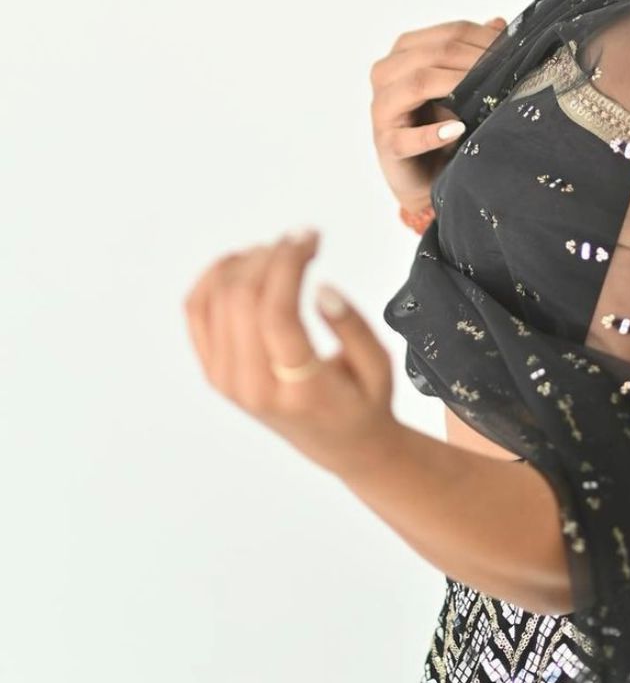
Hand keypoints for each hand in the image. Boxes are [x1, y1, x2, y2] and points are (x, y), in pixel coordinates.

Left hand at [182, 229, 400, 479]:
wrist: (339, 445)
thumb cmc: (362, 403)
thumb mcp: (379, 368)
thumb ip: (353, 326)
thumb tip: (321, 288)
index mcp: (299, 390)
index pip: (277, 314)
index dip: (290, 263)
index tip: (312, 237)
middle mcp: (253, 388)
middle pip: (243, 300)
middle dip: (272, 255)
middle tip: (302, 237)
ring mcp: (226, 380)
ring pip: (217, 299)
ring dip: (247, 261)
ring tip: (280, 250)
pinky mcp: (214, 371)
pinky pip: (197, 311)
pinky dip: (213, 277)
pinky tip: (241, 262)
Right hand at [370, 15, 507, 226]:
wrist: (429, 171)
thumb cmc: (445, 120)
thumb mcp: (464, 84)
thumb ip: (475, 53)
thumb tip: (499, 23)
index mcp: (406, 51)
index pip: (447, 34)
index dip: (483, 39)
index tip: (516, 51)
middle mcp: (387, 73)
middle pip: (431, 55)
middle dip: (473, 61)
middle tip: (507, 72)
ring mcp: (382, 109)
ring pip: (415, 84)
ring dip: (454, 86)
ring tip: (486, 93)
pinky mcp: (386, 144)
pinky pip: (405, 138)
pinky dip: (432, 134)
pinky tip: (456, 130)